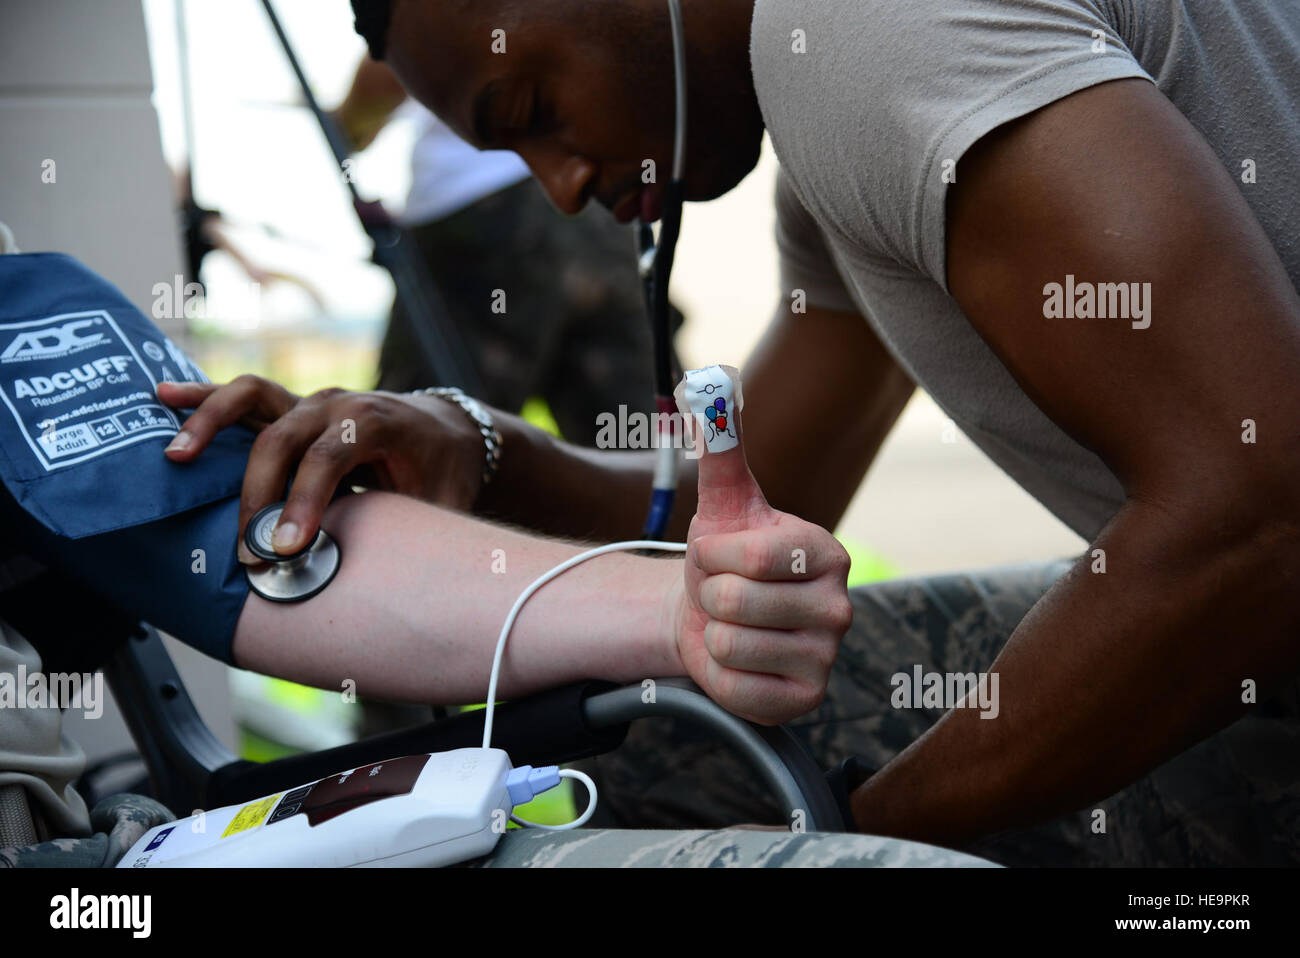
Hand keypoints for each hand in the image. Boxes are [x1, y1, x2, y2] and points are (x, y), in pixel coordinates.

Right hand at [157, 377, 485, 561]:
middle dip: (258, 493)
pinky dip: (203, 397)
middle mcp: (337, 405)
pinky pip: (242, 397)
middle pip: (283, 439)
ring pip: (251, 398)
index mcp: (376, 423)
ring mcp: (309, 402)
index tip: (287, 547)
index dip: (305, 501)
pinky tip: (163, 398)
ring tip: (176, 457)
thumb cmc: (444, 473)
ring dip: (210, 424)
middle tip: (246, 549)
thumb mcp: (443, 505)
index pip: (329, 458)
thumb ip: (419, 534)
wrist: (448, 429)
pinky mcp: (290, 408)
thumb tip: (408, 586)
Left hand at [673, 396, 852, 724]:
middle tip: (723, 595)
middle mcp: (841, 606)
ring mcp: (826, 657)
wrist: (713, 618)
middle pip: (735, 601)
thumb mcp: (723, 501)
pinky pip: (733, 687)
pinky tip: (736, 661)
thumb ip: (722, 444)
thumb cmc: (725, 558)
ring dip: (712, 634)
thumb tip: (714, 381)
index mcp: (827, 551)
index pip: (749, 555)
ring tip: (729, 625)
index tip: (718, 557)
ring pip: (728, 644)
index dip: (712, 556)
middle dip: (709, 596)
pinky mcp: (804, 701)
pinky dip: (718, 674)